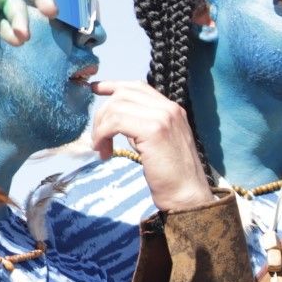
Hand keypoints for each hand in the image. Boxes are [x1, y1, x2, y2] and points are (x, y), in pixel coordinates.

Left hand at [89, 81, 215, 210]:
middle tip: (97, 139)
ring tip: (101, 148)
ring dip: (101, 127)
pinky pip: (115, 122)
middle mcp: (169, 108)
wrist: (187, 196)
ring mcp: (163, 117)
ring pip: (116, 106)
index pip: (137, 87)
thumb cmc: (170, 176)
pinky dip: (103, 134)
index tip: (95, 89)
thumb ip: (142, 125)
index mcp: (172, 109)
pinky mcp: (154, 130)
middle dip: (103, 113)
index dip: (113, 86)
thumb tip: (115, 118)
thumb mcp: (156, 143)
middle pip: (123, 94)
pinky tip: (104, 151)